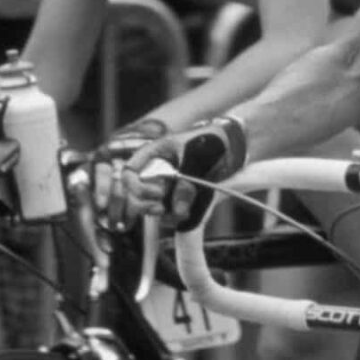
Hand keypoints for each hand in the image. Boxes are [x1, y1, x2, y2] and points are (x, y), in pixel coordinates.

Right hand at [97, 117, 243, 232]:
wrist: (231, 147)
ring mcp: (164, 186)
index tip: (153, 194)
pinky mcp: (176, 198)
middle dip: (143, 205)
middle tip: (160, 208)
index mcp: (151, 154)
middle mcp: (153, 172)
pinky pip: (167, 214)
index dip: (133, 188)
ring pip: (149, 208)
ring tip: (178, 212)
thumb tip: (178, 210)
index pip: (128, 174)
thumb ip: (186, 182)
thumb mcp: (197, 157)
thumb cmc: (211, 142)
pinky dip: (173, 218)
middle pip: (133, 195)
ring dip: (161, 215)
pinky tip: (183, 214)